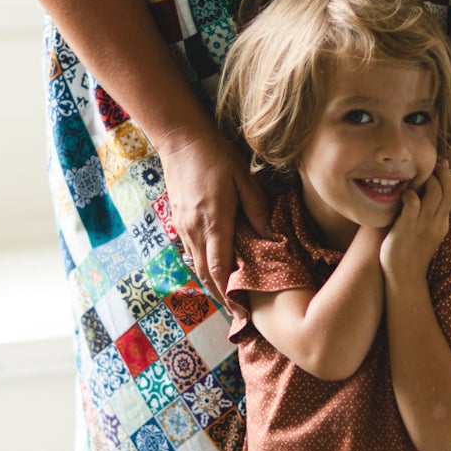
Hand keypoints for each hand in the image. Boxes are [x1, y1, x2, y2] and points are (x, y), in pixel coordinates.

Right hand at [158, 127, 269, 306]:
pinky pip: (192, 250)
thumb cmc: (217, 155)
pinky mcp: (178, 220)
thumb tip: (272, 239)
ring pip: (197, 264)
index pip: (220, 267)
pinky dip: (205, 264)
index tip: (241, 310)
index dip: (229, 293)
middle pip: (206, 273)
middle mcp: (194, 229)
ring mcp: (183, 226)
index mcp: (214, 220)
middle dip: (221, 295)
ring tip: (231, 295)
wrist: (181, 139)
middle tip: (239, 311)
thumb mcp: (244, 179)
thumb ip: (257, 210)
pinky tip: (217, 266)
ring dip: (212, 281)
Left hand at [379, 160, 450, 287]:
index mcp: (442, 222)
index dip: (448, 177)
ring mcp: (423, 224)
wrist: (404, 277)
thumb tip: (426, 200)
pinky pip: (413, 203)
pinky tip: (404, 196)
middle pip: (448, 189)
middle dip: (442, 173)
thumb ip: (430, 216)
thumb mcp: (428, 233)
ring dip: (428, 180)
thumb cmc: (411, 253)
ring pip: (435, 193)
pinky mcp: (408, 227)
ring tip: (418, 180)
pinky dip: (410, 194)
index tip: (441, 166)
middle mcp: (437, 221)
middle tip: (433, 164)